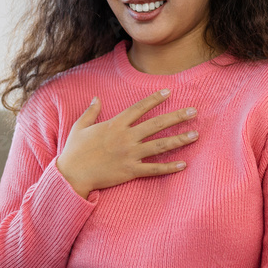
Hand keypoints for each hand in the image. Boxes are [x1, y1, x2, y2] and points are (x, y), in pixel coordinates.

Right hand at [55, 90, 198, 197]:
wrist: (71, 175)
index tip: (169, 91)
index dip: (155, 98)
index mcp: (115, 124)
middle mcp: (126, 137)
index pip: (139, 107)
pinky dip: (169, 167)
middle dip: (177, 117)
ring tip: (195, 135)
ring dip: (179, 139)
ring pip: (159, 145)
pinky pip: (154, 169)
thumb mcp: (80, 126)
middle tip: (194, 111)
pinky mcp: (130, 171)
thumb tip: (97, 98)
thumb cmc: (74, 151)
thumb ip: (91, 111)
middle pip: (156, 124)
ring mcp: (130, 155)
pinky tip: (183, 164)